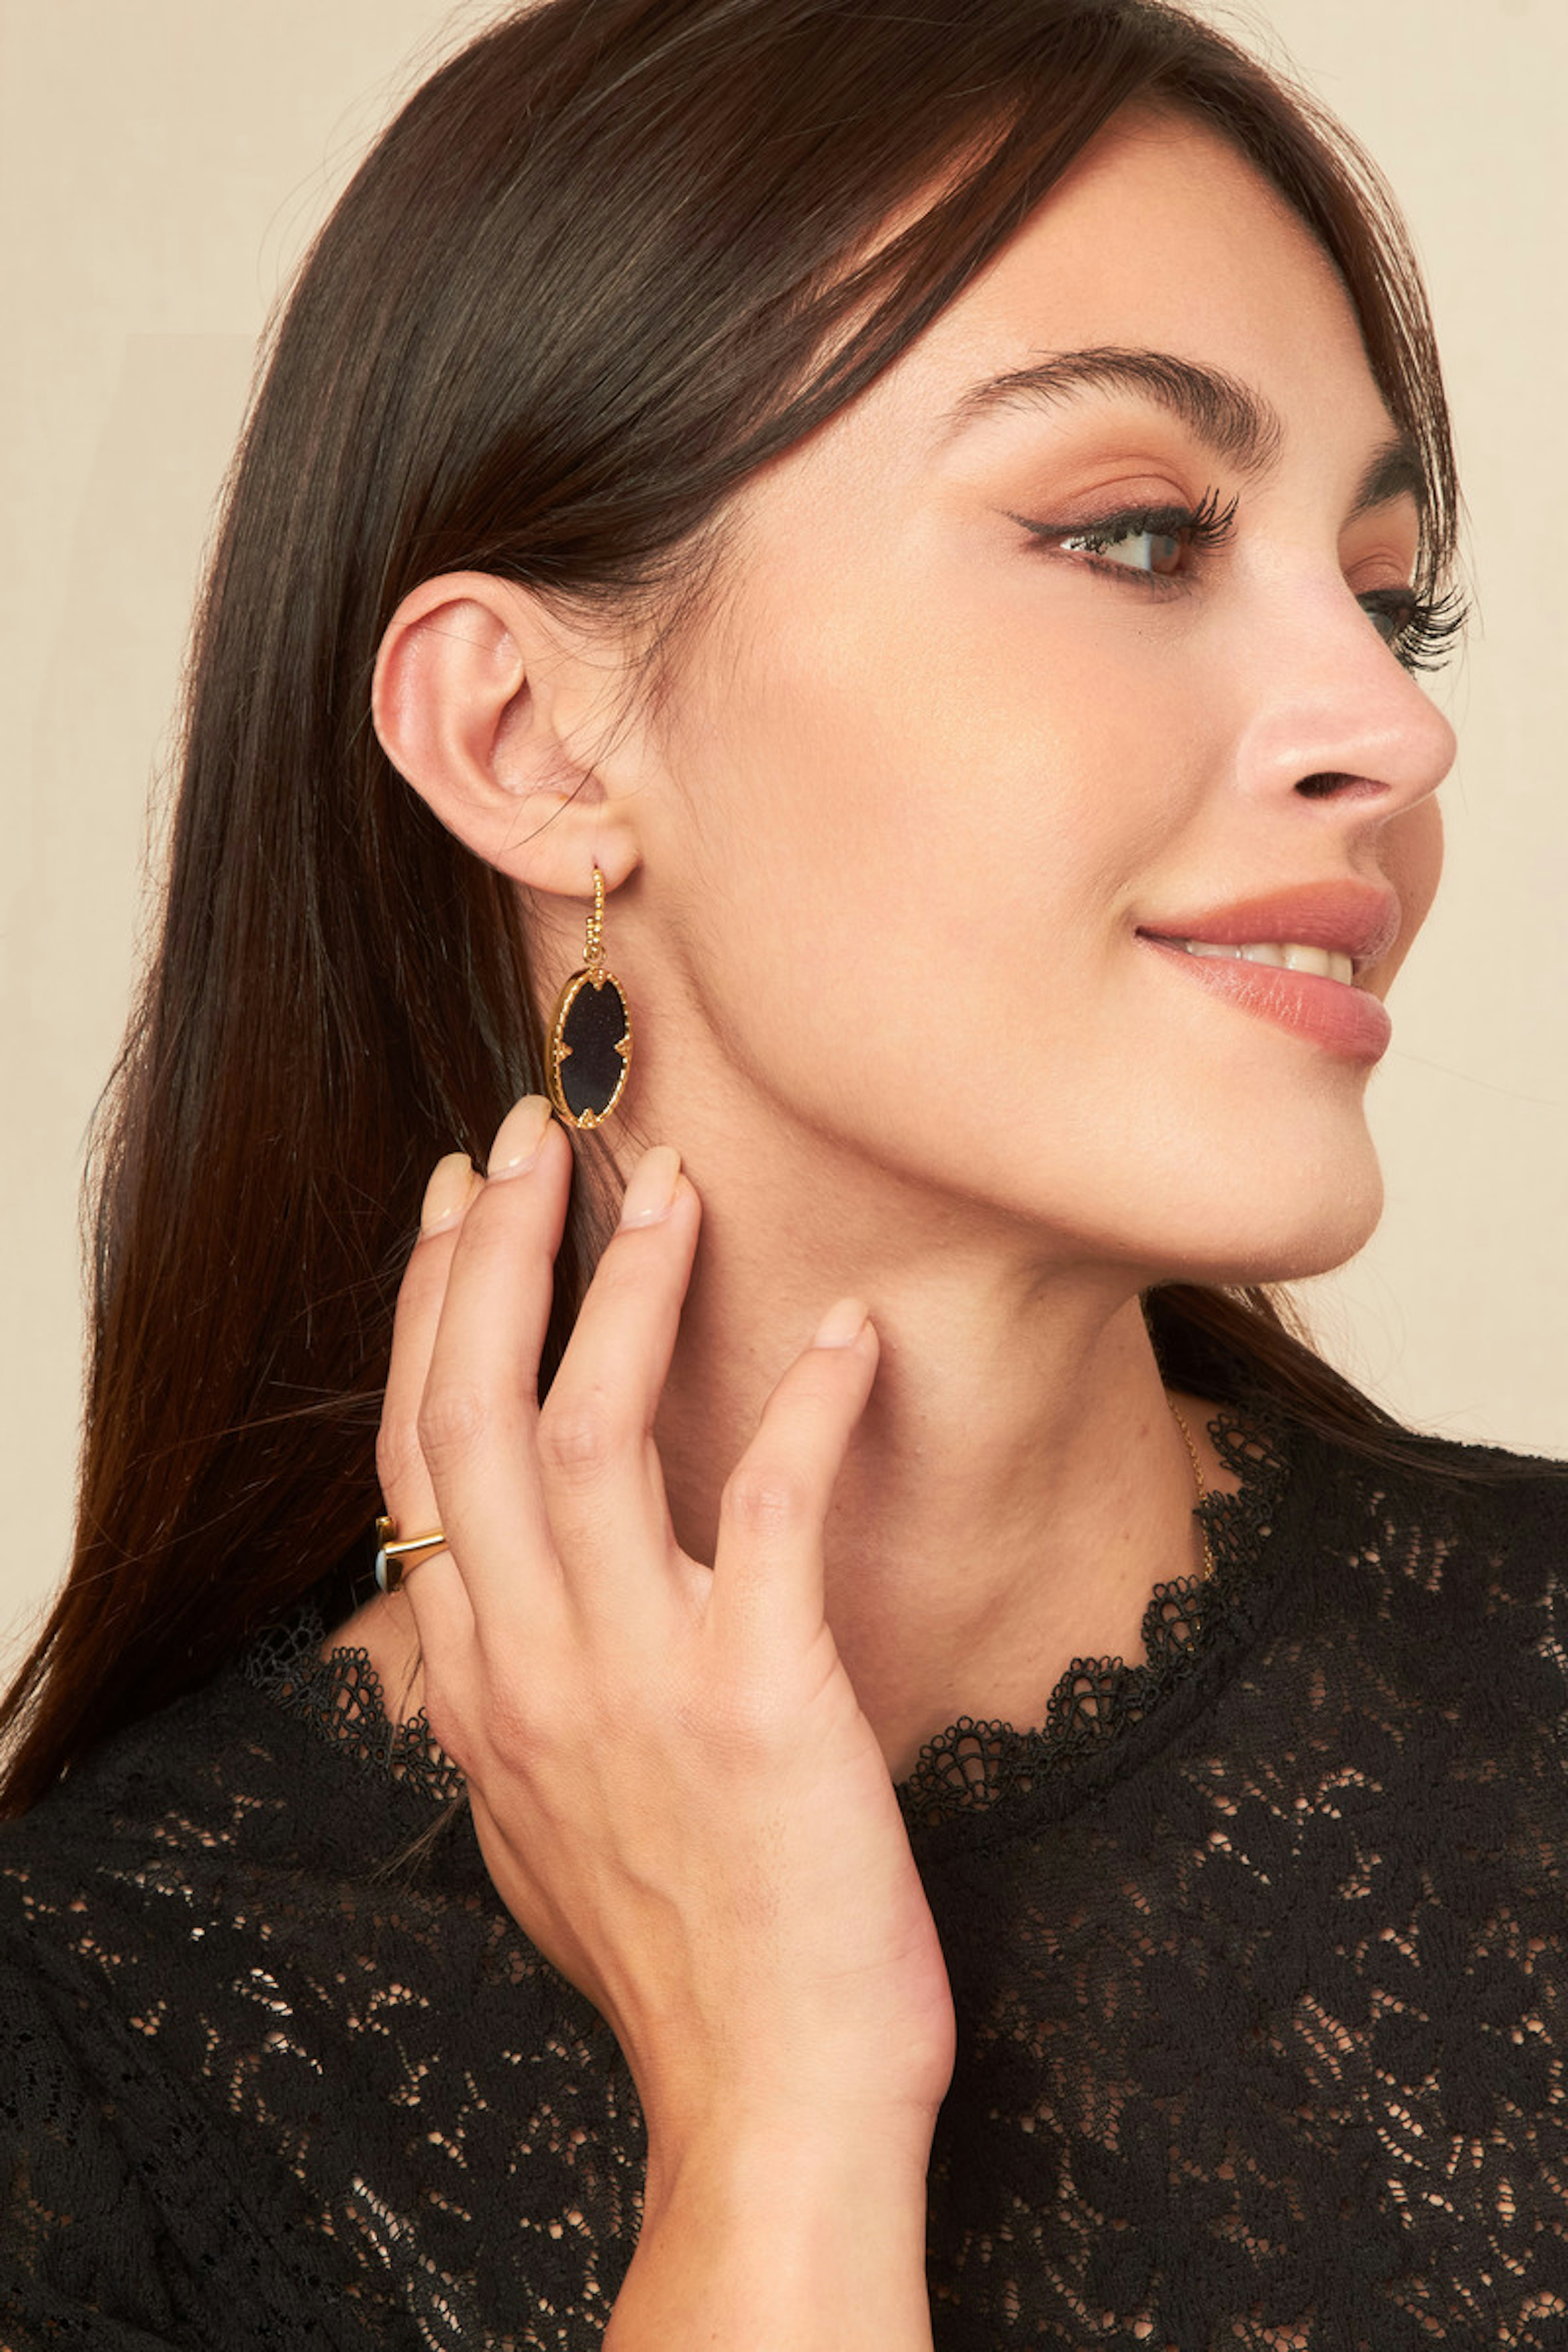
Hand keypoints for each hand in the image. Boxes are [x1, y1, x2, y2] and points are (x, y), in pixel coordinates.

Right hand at [375, 1096, 956, 2168]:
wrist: (770, 2102)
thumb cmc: (679, 1962)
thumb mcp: (539, 1830)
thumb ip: (506, 1713)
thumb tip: (483, 1626)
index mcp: (481, 1688)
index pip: (417, 1458)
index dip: (429, 1314)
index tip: (456, 1207)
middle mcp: (533, 1666)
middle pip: (474, 1413)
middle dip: (494, 1256)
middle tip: (536, 1134)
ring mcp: (638, 1679)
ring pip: (589, 1433)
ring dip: (627, 1292)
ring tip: (671, 1183)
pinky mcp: (762, 1700)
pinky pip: (768, 1506)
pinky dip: (804, 1403)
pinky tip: (846, 1331)